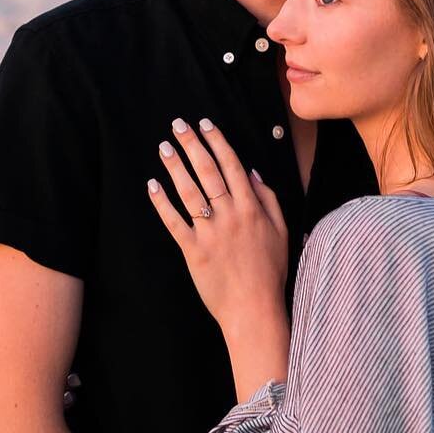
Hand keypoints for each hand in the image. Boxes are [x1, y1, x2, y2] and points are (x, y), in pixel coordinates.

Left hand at [147, 117, 288, 328]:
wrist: (254, 309)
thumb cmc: (270, 271)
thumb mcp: (281, 231)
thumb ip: (268, 199)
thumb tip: (253, 172)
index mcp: (252, 209)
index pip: (232, 166)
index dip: (218, 142)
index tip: (205, 124)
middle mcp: (231, 216)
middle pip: (208, 172)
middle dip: (193, 145)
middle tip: (178, 125)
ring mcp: (211, 233)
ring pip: (189, 192)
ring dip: (175, 167)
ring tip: (164, 147)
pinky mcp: (194, 252)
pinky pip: (174, 223)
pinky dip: (161, 203)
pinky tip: (152, 186)